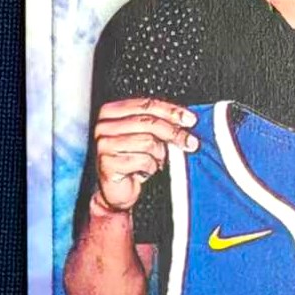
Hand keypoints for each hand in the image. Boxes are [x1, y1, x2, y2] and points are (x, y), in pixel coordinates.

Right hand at [92, 97, 198, 212]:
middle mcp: (104, 126)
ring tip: (156, 161)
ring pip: (147, 142)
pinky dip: (150, 168)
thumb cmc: (132, 161)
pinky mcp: (107, 163)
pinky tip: (145, 171)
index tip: (190, 120)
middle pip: (148, 122)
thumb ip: (160, 123)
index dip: (171, 111)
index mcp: (111, 112)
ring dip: (159, 155)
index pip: (146, 105)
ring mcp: (104, 144)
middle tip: (190, 142)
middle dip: (174, 133)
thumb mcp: (147, 137)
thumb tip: (185, 120)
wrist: (117, 190)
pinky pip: (142, 161)